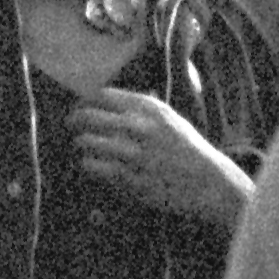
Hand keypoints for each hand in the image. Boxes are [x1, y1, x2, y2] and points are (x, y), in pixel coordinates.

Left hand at [67, 87, 249, 228]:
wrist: (208, 183)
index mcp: (150, 109)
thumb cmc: (188, 151)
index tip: (80, 106)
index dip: (86, 100)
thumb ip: (143, 108)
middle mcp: (141, 127)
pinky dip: (88, 164)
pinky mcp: (131, 178)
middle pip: (90, 115)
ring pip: (88, 141)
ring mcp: (135, 153)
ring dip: (80, 143)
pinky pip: (96, 166)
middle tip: (70, 124)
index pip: (103, 95)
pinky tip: (89, 164)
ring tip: (80, 145)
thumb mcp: (170, 119)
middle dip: (74, 119)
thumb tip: (112, 100)